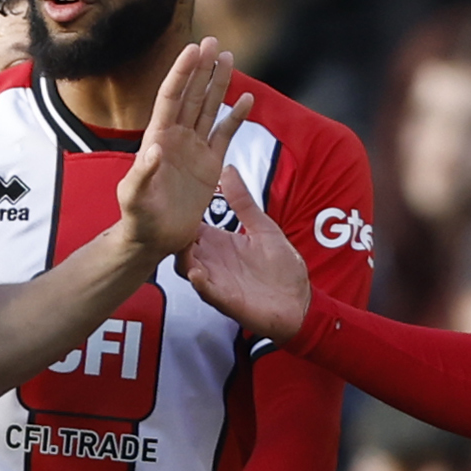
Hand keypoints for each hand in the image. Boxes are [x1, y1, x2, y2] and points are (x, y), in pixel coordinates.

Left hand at [111, 37, 249, 258]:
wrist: (154, 238)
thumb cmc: (137, 217)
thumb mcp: (133, 198)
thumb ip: (141, 175)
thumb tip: (154, 149)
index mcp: (157, 138)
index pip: (170, 97)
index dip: (181, 73)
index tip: (192, 49)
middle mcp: (176, 137)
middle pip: (191, 94)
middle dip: (201, 68)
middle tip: (213, 41)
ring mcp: (194, 148)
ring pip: (208, 107)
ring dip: (218, 83)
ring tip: (228, 57)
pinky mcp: (210, 163)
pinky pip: (225, 133)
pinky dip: (236, 116)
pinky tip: (247, 98)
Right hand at [173, 165, 311, 345]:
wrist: (299, 301)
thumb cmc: (282, 268)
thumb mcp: (263, 228)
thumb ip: (243, 202)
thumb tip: (228, 169)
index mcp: (219, 242)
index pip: (191, 224)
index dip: (180, 210)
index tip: (173, 192)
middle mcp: (212, 260)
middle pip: (180, 245)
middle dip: (173, 232)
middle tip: (170, 216)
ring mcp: (216, 280)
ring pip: (186, 267)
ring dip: (182, 256)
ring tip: (183, 242)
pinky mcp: (225, 299)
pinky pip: (205, 290)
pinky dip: (199, 282)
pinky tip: (197, 272)